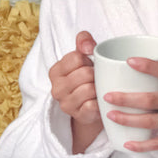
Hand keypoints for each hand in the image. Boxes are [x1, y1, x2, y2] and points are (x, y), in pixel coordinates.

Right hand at [49, 31, 102, 151]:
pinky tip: (101, 100)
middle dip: (96, 74)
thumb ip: (83, 42)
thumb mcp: (83, 58)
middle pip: (85, 73)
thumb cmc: (87, 79)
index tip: (90, 66)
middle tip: (99, 78)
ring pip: (89, 89)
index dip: (89, 60)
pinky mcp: (78, 116)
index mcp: (55, 71)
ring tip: (100, 88)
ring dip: (100, 88)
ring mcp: (66, 104)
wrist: (91, 108)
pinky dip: (100, 102)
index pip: (77, 57)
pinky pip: (93, 105)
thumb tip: (88, 46)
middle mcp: (56, 88)